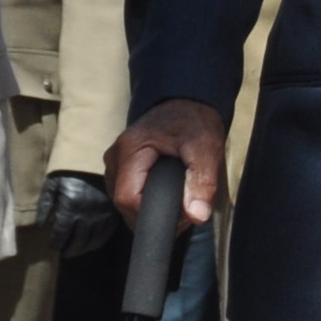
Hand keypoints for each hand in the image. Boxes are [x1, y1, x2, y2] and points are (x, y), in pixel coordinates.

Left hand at [32, 170, 117, 259]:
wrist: (93, 158)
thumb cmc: (68, 170)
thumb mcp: (52, 184)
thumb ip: (45, 205)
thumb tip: (40, 226)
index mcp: (70, 207)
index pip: (61, 233)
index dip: (56, 243)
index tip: (51, 248)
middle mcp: (87, 214)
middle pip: (78, 241)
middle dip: (69, 250)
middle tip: (63, 254)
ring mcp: (102, 214)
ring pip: (93, 240)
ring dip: (83, 249)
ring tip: (75, 252)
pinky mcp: (112, 212)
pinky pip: (106, 233)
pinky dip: (98, 242)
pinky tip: (91, 244)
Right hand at [110, 101, 225, 227]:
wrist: (187, 103)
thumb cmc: (193, 121)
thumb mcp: (206, 147)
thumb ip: (202, 181)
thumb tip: (197, 215)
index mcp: (130, 150)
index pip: (128, 199)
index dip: (154, 215)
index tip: (182, 217)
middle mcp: (115, 158)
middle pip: (124, 204)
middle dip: (155, 215)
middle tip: (186, 211)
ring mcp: (115, 164)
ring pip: (125, 203)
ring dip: (151, 210)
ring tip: (180, 202)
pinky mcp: (121, 169)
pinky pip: (129, 194)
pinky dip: (148, 201)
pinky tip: (167, 196)